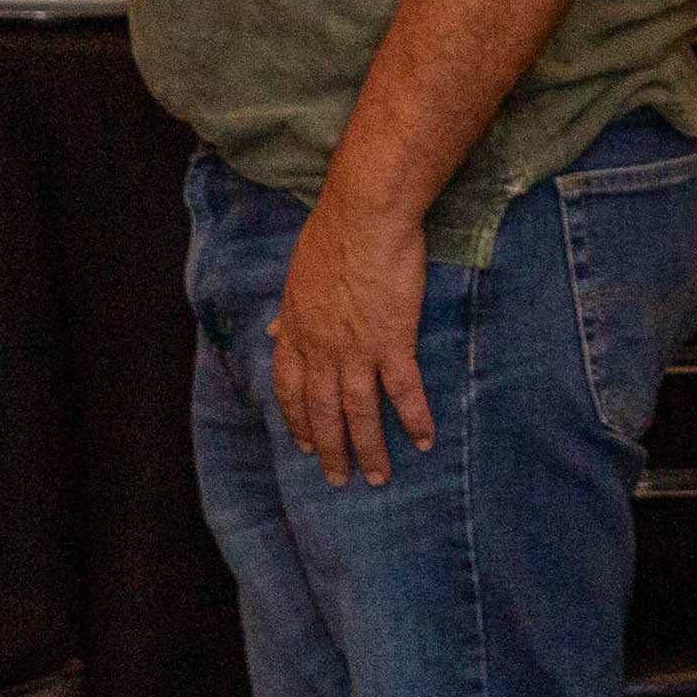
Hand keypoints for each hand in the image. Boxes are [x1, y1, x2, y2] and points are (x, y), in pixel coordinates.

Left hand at [260, 186, 434, 485]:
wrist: (365, 217)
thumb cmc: (333, 235)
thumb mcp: (298, 276)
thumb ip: (290, 312)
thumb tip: (274, 332)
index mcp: (297, 331)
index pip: (290, 389)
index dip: (298, 421)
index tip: (305, 445)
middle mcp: (321, 349)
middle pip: (324, 411)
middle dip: (331, 450)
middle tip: (340, 480)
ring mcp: (356, 349)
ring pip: (359, 413)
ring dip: (369, 449)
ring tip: (379, 477)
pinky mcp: (392, 342)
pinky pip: (403, 391)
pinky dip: (413, 418)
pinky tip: (423, 440)